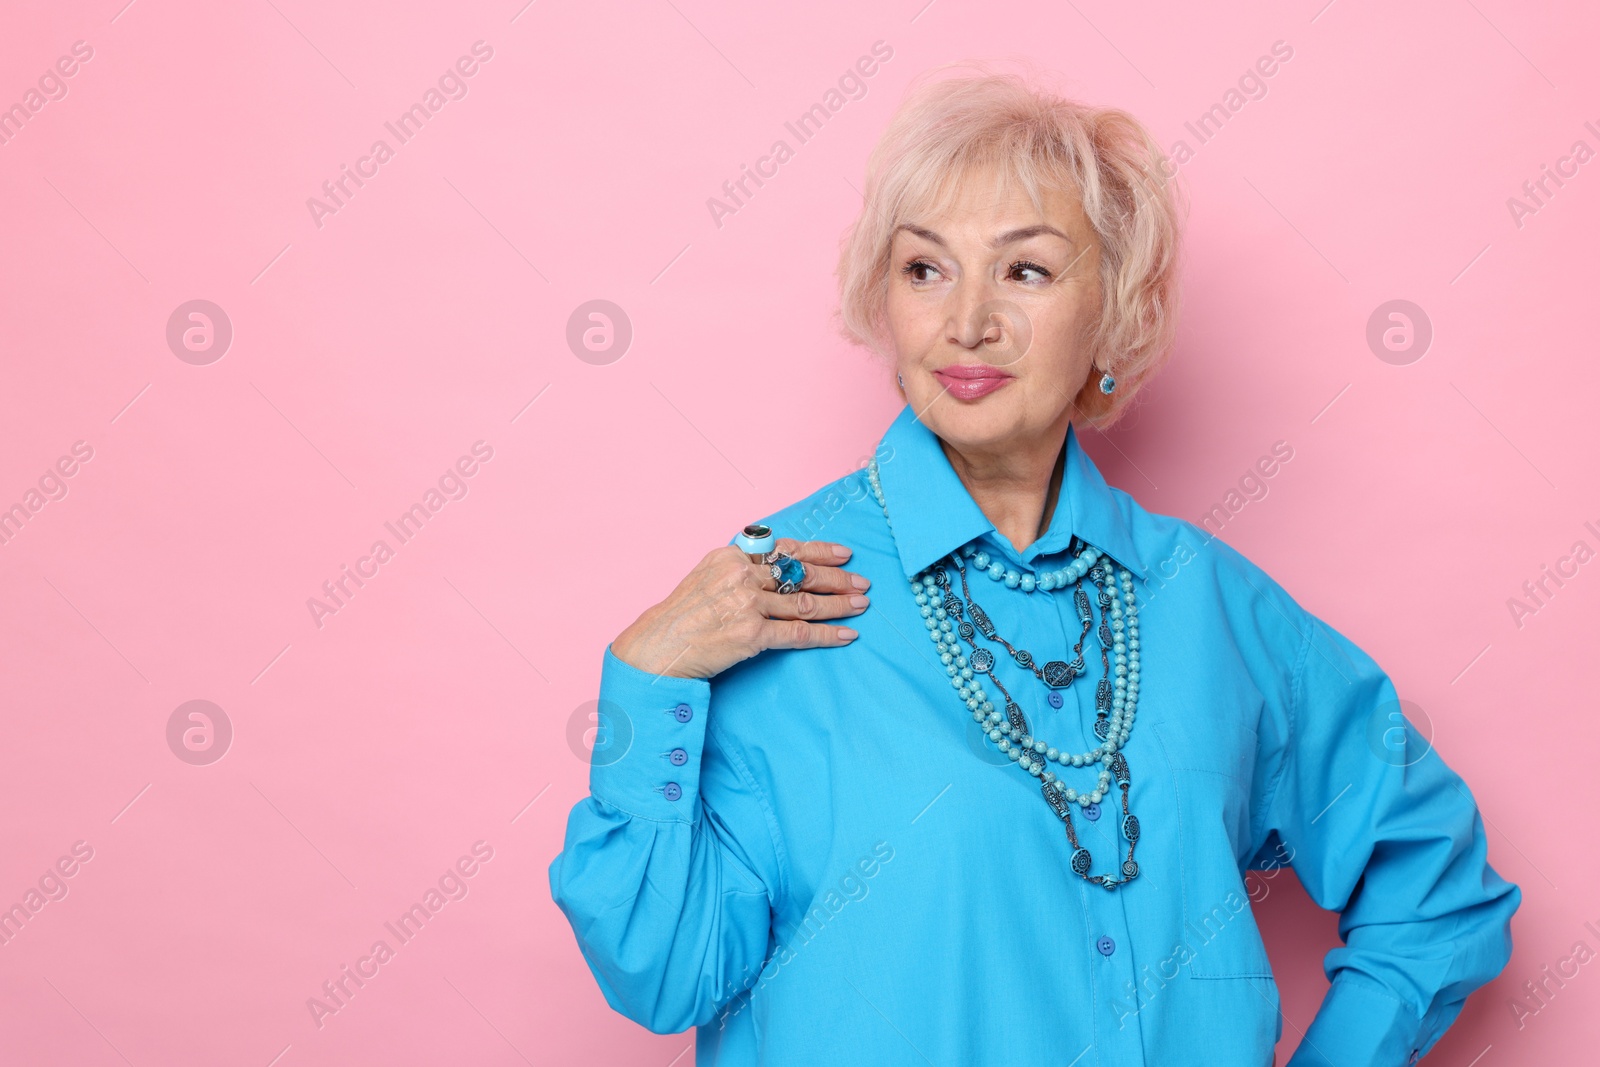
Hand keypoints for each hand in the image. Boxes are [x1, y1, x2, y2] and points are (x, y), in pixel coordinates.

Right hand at [610, 539, 869, 679]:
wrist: (658, 647)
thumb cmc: (681, 615)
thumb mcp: (706, 576)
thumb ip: (739, 568)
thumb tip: (775, 566)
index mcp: (732, 556)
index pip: (785, 548)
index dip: (819, 551)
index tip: (844, 553)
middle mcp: (742, 575)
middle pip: (800, 573)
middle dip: (837, 578)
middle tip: (862, 582)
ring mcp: (747, 604)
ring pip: (805, 602)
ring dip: (839, 604)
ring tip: (861, 605)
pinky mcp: (752, 634)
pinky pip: (798, 633)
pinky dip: (826, 635)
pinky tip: (846, 635)